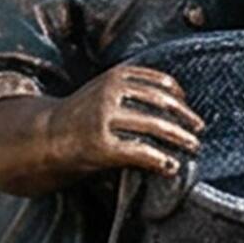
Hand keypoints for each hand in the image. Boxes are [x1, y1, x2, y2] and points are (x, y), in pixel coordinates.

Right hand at [0, 63, 200, 192]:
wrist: (44, 138)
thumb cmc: (81, 116)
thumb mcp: (104, 91)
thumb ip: (132, 91)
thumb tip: (176, 103)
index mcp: (115, 76)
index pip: (159, 81)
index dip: (179, 96)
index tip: (189, 107)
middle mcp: (110, 93)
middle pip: (162, 103)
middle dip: (185, 118)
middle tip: (199, 130)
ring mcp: (104, 119)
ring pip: (154, 126)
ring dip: (179, 138)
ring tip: (192, 148)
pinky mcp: (101, 146)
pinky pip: (139, 152)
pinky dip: (159, 159)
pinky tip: (169, 166)